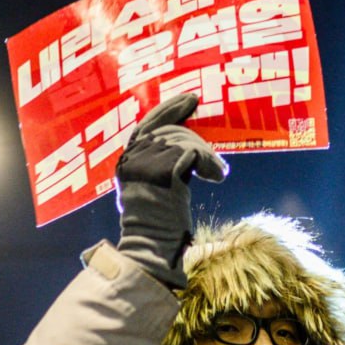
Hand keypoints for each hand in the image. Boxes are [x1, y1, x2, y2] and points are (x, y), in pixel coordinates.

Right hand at [115, 94, 226, 288]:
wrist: (152, 246)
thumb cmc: (159, 223)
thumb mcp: (155, 186)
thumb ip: (162, 162)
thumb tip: (187, 143)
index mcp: (127, 159)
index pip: (148, 123)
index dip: (170, 108)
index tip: (191, 98)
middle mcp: (132, 157)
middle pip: (170, 130)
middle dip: (196, 137)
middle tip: (212, 153)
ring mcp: (146, 163)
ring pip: (185, 141)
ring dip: (207, 155)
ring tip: (216, 172)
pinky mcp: (164, 172)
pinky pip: (194, 153)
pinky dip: (210, 163)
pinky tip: (217, 176)